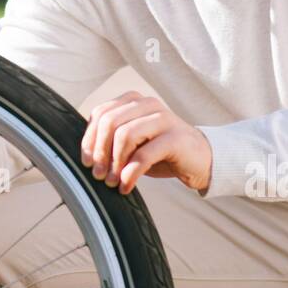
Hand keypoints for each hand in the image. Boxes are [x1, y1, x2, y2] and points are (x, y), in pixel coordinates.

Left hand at [81, 91, 212, 194]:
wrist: (201, 159)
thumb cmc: (161, 152)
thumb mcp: (133, 144)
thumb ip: (112, 142)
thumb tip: (86, 157)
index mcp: (134, 101)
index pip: (101, 113)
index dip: (89, 139)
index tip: (87, 162)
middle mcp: (148, 104)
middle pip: (110, 122)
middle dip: (100, 151)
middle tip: (98, 175)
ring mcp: (163, 118)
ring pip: (125, 135)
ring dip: (113, 163)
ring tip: (111, 182)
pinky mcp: (175, 138)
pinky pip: (144, 155)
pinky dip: (130, 173)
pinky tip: (126, 186)